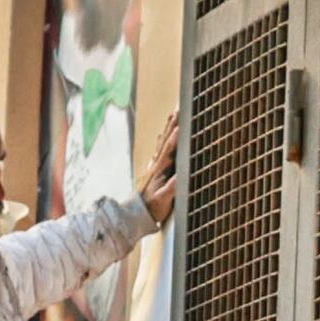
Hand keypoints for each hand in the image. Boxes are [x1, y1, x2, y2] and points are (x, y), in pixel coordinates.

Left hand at [139, 106, 181, 230]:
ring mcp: (157, 164)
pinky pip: (164, 147)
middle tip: (180, 106)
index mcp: (160, 169)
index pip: (170, 149)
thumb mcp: (163, 200)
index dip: (176, 137)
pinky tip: (168, 132)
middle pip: (167, 138)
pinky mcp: (158, 168)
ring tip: (176, 111)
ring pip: (165, 140)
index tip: (182, 124)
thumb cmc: (151, 208)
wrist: (137, 214)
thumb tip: (180, 178)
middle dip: (174, 122)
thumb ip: (171, 189)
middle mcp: (158, 163)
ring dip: (171, 125)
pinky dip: (167, 136)